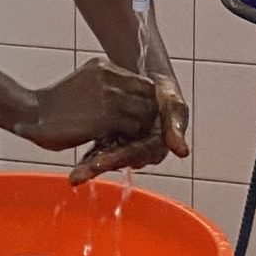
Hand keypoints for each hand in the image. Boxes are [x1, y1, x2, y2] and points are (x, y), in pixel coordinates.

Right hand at [15, 58, 157, 152]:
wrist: (31, 113)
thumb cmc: (54, 105)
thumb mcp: (82, 82)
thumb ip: (104, 85)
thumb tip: (125, 98)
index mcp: (103, 66)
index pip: (142, 82)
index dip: (144, 101)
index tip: (138, 115)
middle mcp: (109, 76)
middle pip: (149, 95)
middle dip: (148, 113)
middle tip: (139, 129)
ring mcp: (109, 95)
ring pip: (145, 112)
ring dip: (140, 127)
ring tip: (129, 138)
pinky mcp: (107, 117)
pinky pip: (133, 128)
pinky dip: (130, 138)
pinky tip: (119, 143)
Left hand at [70, 67, 189, 183]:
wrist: (148, 80)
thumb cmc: (165, 93)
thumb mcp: (173, 105)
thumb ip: (176, 126)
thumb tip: (182, 151)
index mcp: (156, 147)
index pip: (134, 154)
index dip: (116, 159)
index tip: (98, 164)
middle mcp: (140, 152)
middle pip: (117, 160)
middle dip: (98, 167)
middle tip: (79, 175)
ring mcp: (124, 147)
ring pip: (106, 159)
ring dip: (89, 168)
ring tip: (75, 175)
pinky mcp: (113, 141)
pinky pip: (98, 150)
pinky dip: (87, 156)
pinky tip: (73, 164)